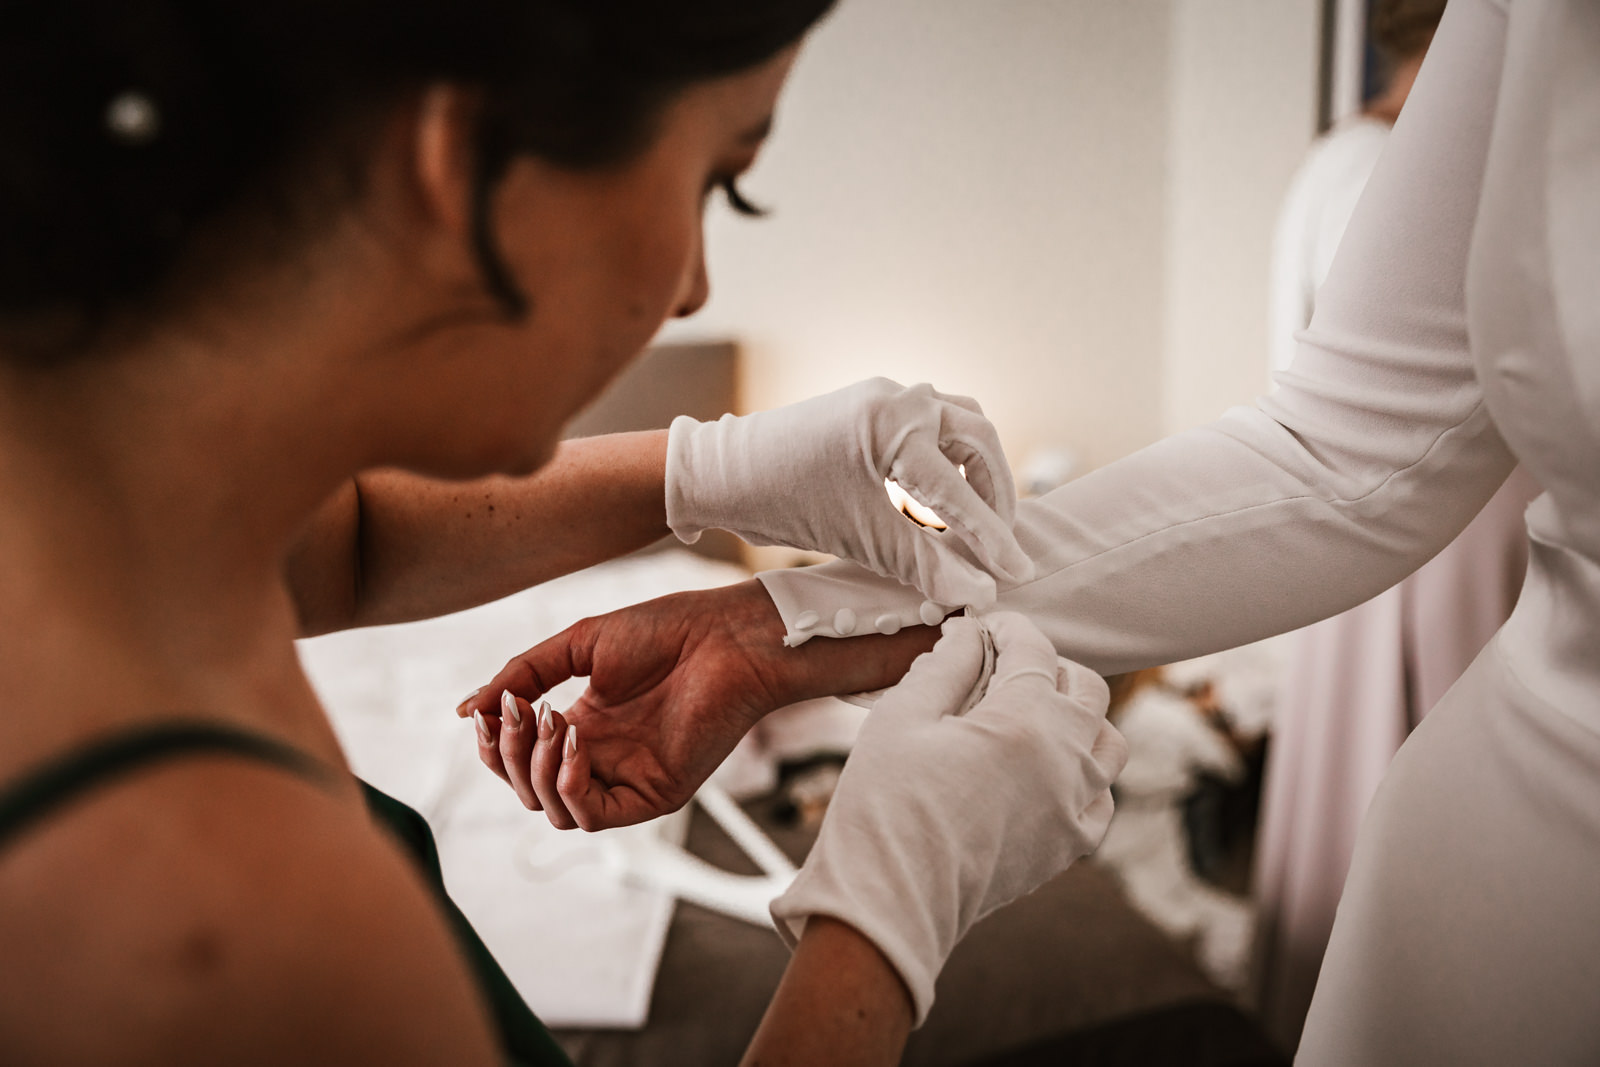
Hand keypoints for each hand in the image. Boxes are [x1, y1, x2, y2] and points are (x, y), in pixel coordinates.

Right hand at [457, 580, 938, 829]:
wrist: (725, 635)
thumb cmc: (665, 631)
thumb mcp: (576, 646)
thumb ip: (521, 675)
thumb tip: (466, 710)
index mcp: (581, 726)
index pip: (518, 759)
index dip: (494, 743)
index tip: (488, 711)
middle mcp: (600, 759)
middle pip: (528, 789)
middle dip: (509, 755)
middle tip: (520, 711)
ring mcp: (626, 779)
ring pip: (553, 810)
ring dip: (536, 770)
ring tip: (551, 719)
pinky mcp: (654, 794)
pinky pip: (593, 816)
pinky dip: (570, 784)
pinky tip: (576, 741)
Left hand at [666, 378, 1033, 607]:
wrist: (718, 473)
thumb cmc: (783, 500)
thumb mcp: (860, 538)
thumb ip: (925, 566)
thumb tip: (980, 597)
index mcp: (897, 423)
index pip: (960, 489)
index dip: (993, 538)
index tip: (1017, 575)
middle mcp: (898, 398)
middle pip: (979, 439)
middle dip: (995, 493)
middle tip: (1002, 542)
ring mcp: (883, 398)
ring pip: (958, 425)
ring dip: (975, 470)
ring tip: (977, 519)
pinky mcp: (869, 409)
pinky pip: (929, 428)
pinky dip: (947, 462)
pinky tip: (940, 500)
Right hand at [769, 612, 1126, 1024]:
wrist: (889, 902)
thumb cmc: (885, 806)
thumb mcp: (902, 717)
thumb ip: (944, 666)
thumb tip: (969, 635)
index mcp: (1025, 720)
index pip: (1035, 650)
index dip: (1008, 629)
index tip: (982, 628)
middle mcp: (1067, 760)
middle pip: (1086, 688)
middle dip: (1048, 667)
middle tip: (1003, 667)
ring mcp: (1075, 807)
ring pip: (1107, 742)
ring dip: (1078, 717)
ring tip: (1031, 716)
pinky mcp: (1069, 847)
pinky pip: (1102, 797)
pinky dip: (1084, 774)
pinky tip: (1043, 772)